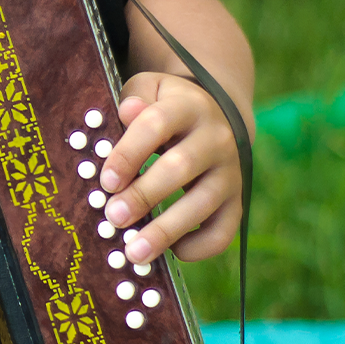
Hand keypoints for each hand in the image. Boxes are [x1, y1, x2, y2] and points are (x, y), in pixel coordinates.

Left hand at [98, 72, 243, 264]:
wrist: (217, 120)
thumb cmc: (166, 109)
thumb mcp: (150, 91)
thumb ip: (136, 98)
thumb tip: (127, 112)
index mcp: (187, 107)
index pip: (157, 124)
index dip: (129, 153)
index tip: (106, 182)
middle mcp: (216, 138)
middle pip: (180, 167)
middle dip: (144, 195)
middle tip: (113, 217)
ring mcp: (230, 172)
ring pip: (204, 203)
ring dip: (167, 231)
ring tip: (134, 252)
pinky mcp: (237, 201)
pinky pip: (224, 230)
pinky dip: (200, 247)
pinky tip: (173, 252)